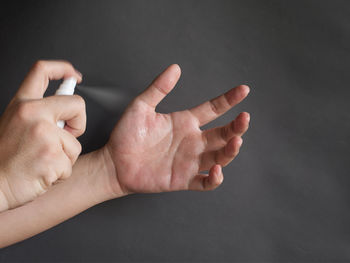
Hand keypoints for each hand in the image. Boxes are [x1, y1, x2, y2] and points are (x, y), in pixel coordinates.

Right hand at [0, 60, 85, 210]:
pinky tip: (42, 173)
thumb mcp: (15, 124)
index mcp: (22, 104)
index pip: (42, 71)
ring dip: (65, 157)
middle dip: (79, 122)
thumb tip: (66, 111)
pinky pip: (71, 164)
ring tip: (42, 161)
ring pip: (75, 143)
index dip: (62, 68)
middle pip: (77, 104)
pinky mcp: (52, 156)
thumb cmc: (4, 159)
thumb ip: (38, 114)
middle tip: (66, 136)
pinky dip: (61, 173)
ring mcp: (43, 135)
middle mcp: (32, 114)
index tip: (73, 74)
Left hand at [103, 64, 249, 196]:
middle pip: (222, 134)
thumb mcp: (141, 107)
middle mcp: (192, 141)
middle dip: (236, 127)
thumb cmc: (127, 134)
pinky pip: (205, 182)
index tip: (244, 90)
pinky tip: (216, 170)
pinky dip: (214, 179)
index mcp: (185, 122)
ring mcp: (189, 161)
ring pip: (219, 157)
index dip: (229, 100)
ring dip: (230, 151)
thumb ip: (159, 88)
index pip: (213, 109)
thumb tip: (175, 67)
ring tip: (235, 141)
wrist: (115, 163)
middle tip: (244, 119)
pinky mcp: (183, 179)